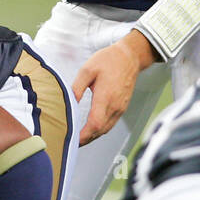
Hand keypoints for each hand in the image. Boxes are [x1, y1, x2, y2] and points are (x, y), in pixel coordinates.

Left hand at [74, 30, 156, 145]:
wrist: (129, 57)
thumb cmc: (108, 60)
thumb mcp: (87, 69)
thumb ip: (77, 88)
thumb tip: (69, 104)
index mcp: (105, 97)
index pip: (94, 124)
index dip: (83, 135)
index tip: (73, 140)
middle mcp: (115, 106)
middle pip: (100, 130)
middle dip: (86, 139)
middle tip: (71, 142)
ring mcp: (120, 108)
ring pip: (106, 129)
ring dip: (93, 136)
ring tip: (79, 139)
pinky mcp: (122, 107)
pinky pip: (111, 123)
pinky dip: (100, 130)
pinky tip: (92, 129)